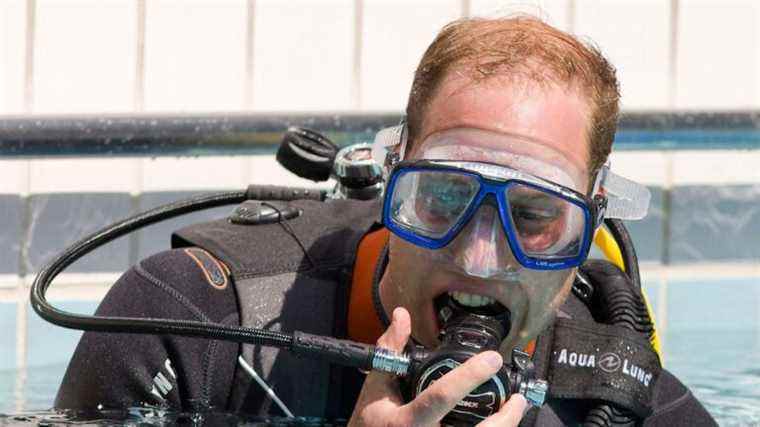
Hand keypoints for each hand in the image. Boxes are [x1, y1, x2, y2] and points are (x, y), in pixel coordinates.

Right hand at [348, 307, 527, 425]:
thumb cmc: (371, 420)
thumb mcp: (376, 385)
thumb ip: (392, 349)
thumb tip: (401, 315)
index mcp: (405, 422)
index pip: (441, 397)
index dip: (469, 377)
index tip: (492, 359)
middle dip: (504, 418)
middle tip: (518, 398)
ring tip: (516, 408)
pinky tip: (500, 423)